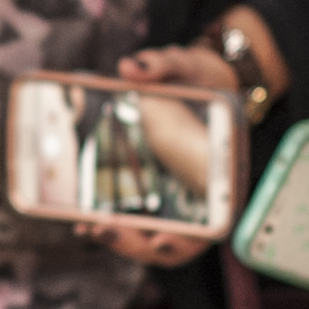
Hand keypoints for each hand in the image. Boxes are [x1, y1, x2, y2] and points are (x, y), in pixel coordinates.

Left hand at [74, 43, 237, 267]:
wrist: (197, 80)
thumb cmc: (199, 77)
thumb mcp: (187, 65)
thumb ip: (162, 65)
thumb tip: (130, 67)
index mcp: (225, 175)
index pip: (213, 223)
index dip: (186, 239)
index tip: (158, 239)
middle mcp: (205, 196)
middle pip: (176, 241)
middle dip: (137, 242)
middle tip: (102, 228)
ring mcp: (179, 201)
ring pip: (152, 237)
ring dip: (121, 239)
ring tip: (87, 228)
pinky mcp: (155, 197)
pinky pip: (137, 222)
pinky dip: (113, 226)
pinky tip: (83, 221)